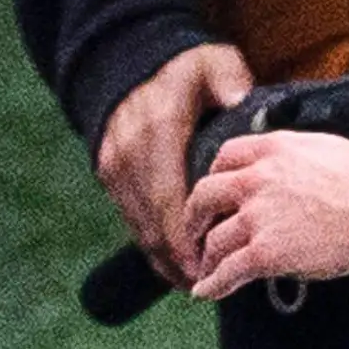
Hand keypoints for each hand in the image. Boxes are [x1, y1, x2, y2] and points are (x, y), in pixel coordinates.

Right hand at [98, 41, 252, 287]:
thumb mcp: (213, 64)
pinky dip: (152, 244)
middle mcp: (129, 152)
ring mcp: (114, 165)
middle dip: (180, 260)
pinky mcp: (109, 173)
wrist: (130, 63)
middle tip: (211, 285)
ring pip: (139, 225)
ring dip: (165, 259)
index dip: (185, 238)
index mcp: (158, 130)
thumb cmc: (184, 69)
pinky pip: (130, 218)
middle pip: (152, 221)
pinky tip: (175, 265)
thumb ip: (230, 81)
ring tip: (197, 284)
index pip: (168, 196)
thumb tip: (240, 100)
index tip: (208, 266)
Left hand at [184, 129, 348, 294]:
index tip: (213, 191)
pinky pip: (228, 271)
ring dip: (206, 257)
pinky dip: (212, 285)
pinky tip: (205, 292)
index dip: (214, 176)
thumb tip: (297, 163)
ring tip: (204, 268)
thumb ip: (299, 154)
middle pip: (206, 196)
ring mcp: (259, 217)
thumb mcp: (329, 148)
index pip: (225, 157)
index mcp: (274, 150)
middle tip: (195, 230)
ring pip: (215, 239)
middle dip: (195, 217)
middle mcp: (258, 180)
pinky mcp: (266, 252)